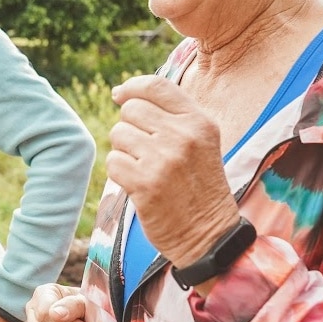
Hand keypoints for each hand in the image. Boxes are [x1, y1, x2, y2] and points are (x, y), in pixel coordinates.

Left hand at [108, 75, 239, 266]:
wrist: (209, 236)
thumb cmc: (199, 186)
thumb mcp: (200, 142)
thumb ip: (171, 115)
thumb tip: (121, 93)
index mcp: (200, 122)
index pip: (157, 85)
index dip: (132, 87)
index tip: (120, 95)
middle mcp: (183, 136)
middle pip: (131, 110)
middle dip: (129, 127)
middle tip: (143, 151)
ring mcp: (164, 159)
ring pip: (118, 134)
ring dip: (124, 152)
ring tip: (145, 169)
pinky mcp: (146, 184)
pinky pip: (113, 162)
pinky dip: (119, 173)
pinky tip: (138, 185)